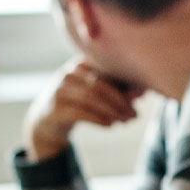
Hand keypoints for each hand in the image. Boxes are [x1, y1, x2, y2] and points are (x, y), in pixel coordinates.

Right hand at [23, 57, 139, 160]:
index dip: (127, 82)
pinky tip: (111, 125)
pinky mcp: (54, 109)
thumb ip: (119, 90)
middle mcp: (69, 74)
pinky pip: (80, 113)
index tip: (142, 96)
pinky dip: (99, 119)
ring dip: (113, 112)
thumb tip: (142, 92)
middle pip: (100, 84)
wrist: (47, 123)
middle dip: (121, 101)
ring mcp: (59, 90)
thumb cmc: (80, 104)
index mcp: (81, 64)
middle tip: (135, 114)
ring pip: (91, 99)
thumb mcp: (98, 95)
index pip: (107, 69)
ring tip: (126, 121)